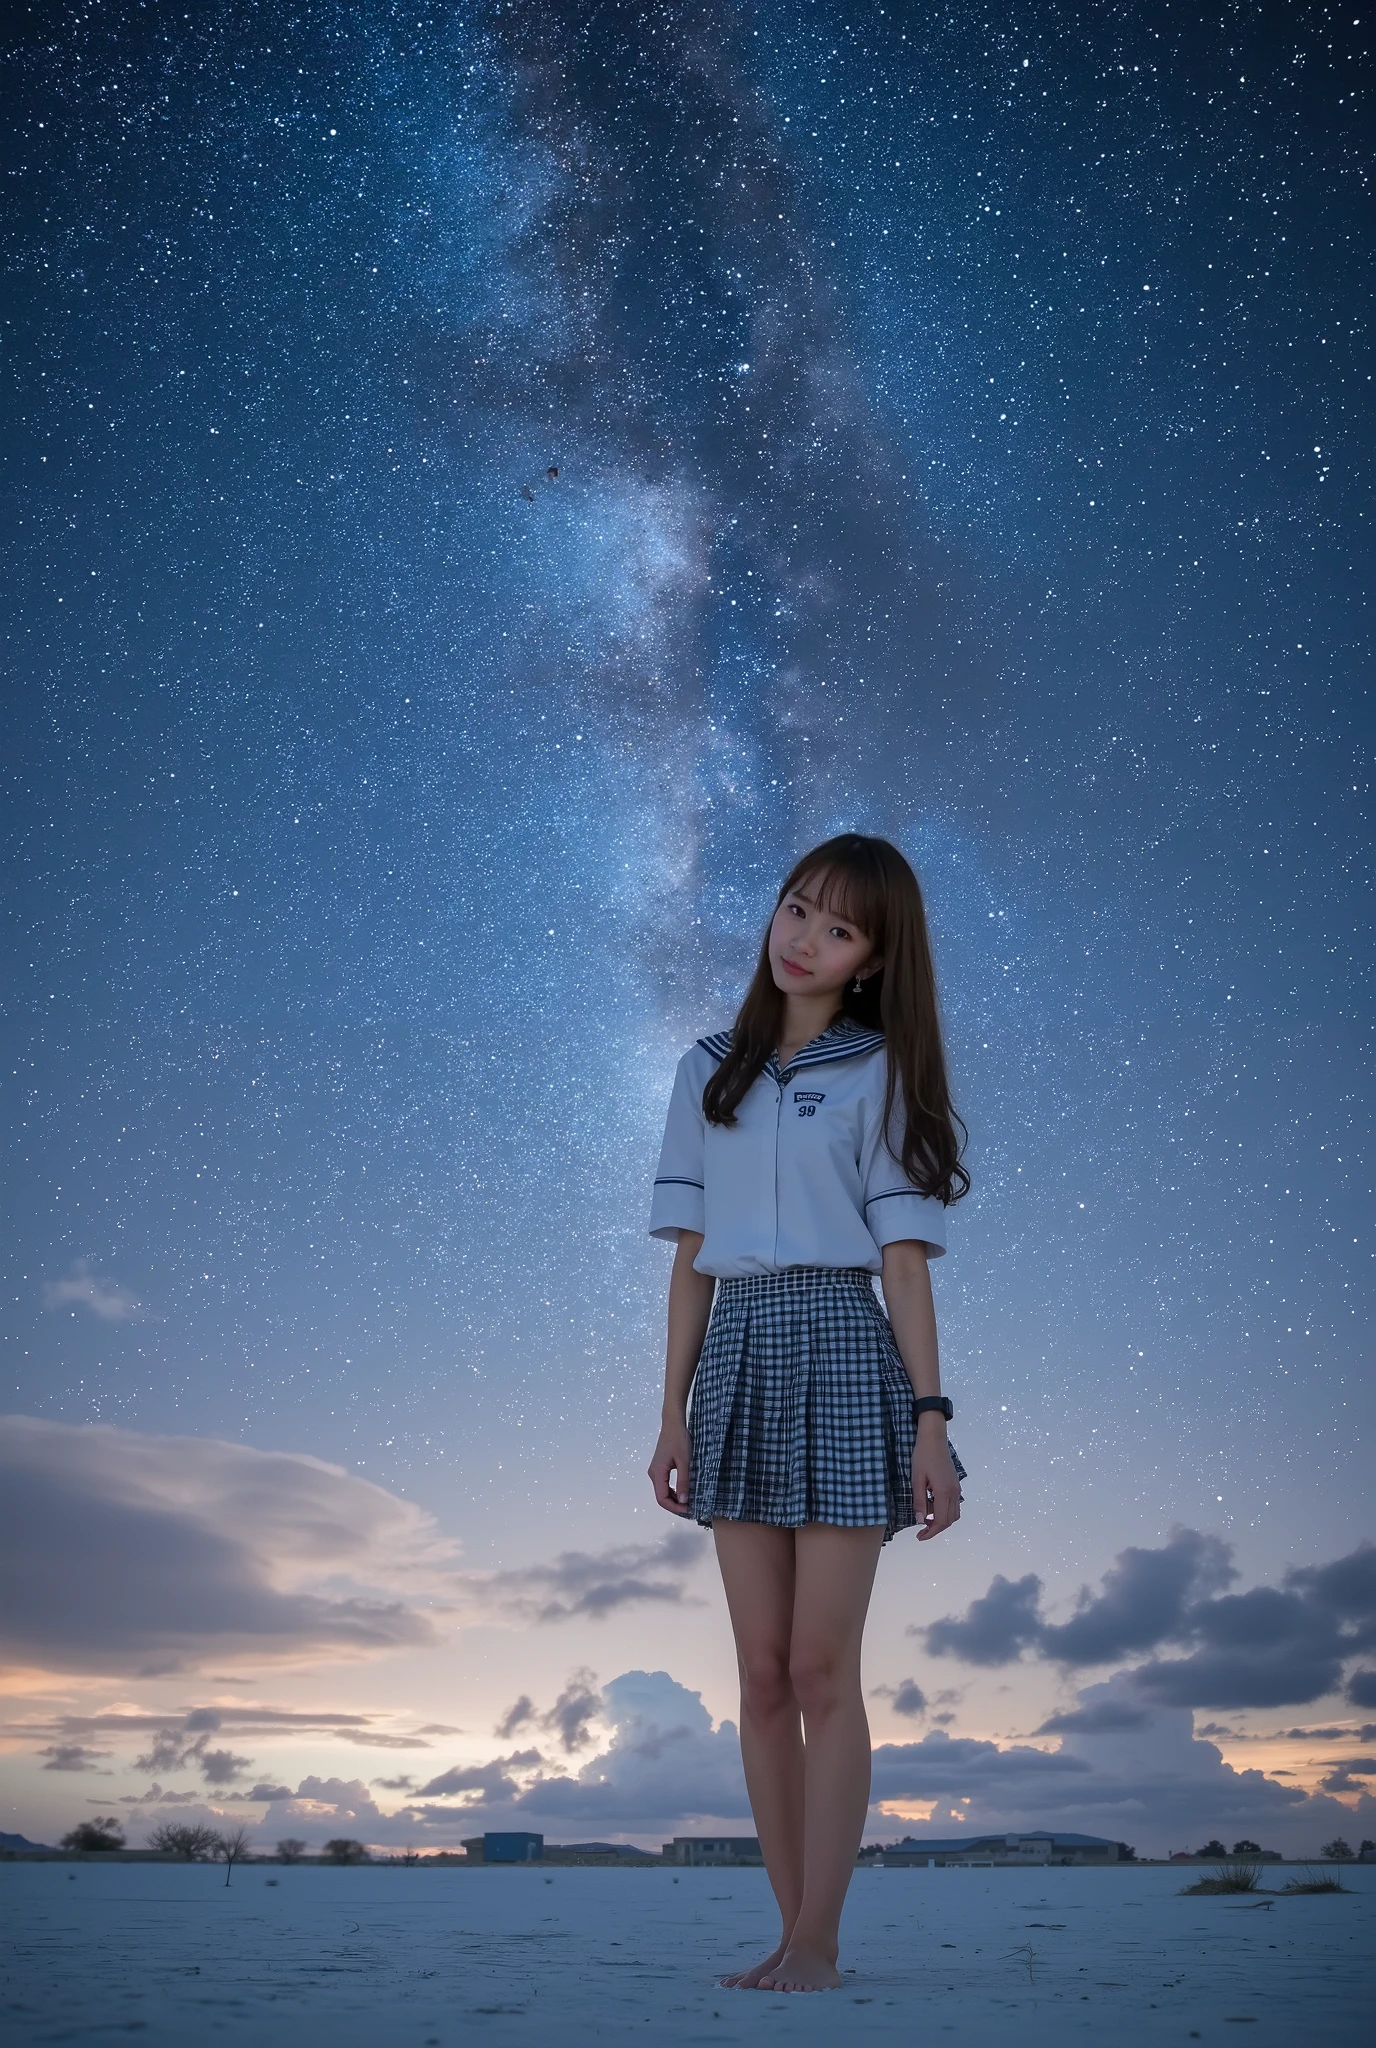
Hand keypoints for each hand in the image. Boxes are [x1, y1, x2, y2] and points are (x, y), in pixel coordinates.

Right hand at [648, 1419, 691, 1515]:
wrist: (673, 1424)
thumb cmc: (679, 1440)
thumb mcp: (685, 1462)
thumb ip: (683, 1482)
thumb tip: (684, 1501)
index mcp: (657, 1473)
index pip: (662, 1499)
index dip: (674, 1507)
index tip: (688, 1509)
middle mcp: (654, 1474)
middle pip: (661, 1497)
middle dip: (675, 1504)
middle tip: (691, 1507)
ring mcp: (656, 1470)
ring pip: (663, 1491)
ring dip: (675, 1498)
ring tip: (689, 1500)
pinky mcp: (660, 1467)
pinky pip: (665, 1484)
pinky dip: (673, 1490)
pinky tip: (684, 1491)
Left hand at [913, 1418, 959, 1540]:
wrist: (934, 1439)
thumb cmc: (922, 1456)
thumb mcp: (916, 1480)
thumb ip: (919, 1502)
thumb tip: (920, 1521)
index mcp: (944, 1492)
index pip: (941, 1521)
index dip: (931, 1532)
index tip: (919, 1536)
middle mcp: (954, 1493)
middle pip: (949, 1520)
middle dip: (936, 1528)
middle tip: (921, 1531)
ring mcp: (957, 1488)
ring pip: (953, 1514)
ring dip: (941, 1520)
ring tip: (925, 1517)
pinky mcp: (955, 1484)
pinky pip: (953, 1504)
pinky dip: (943, 1510)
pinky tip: (930, 1505)